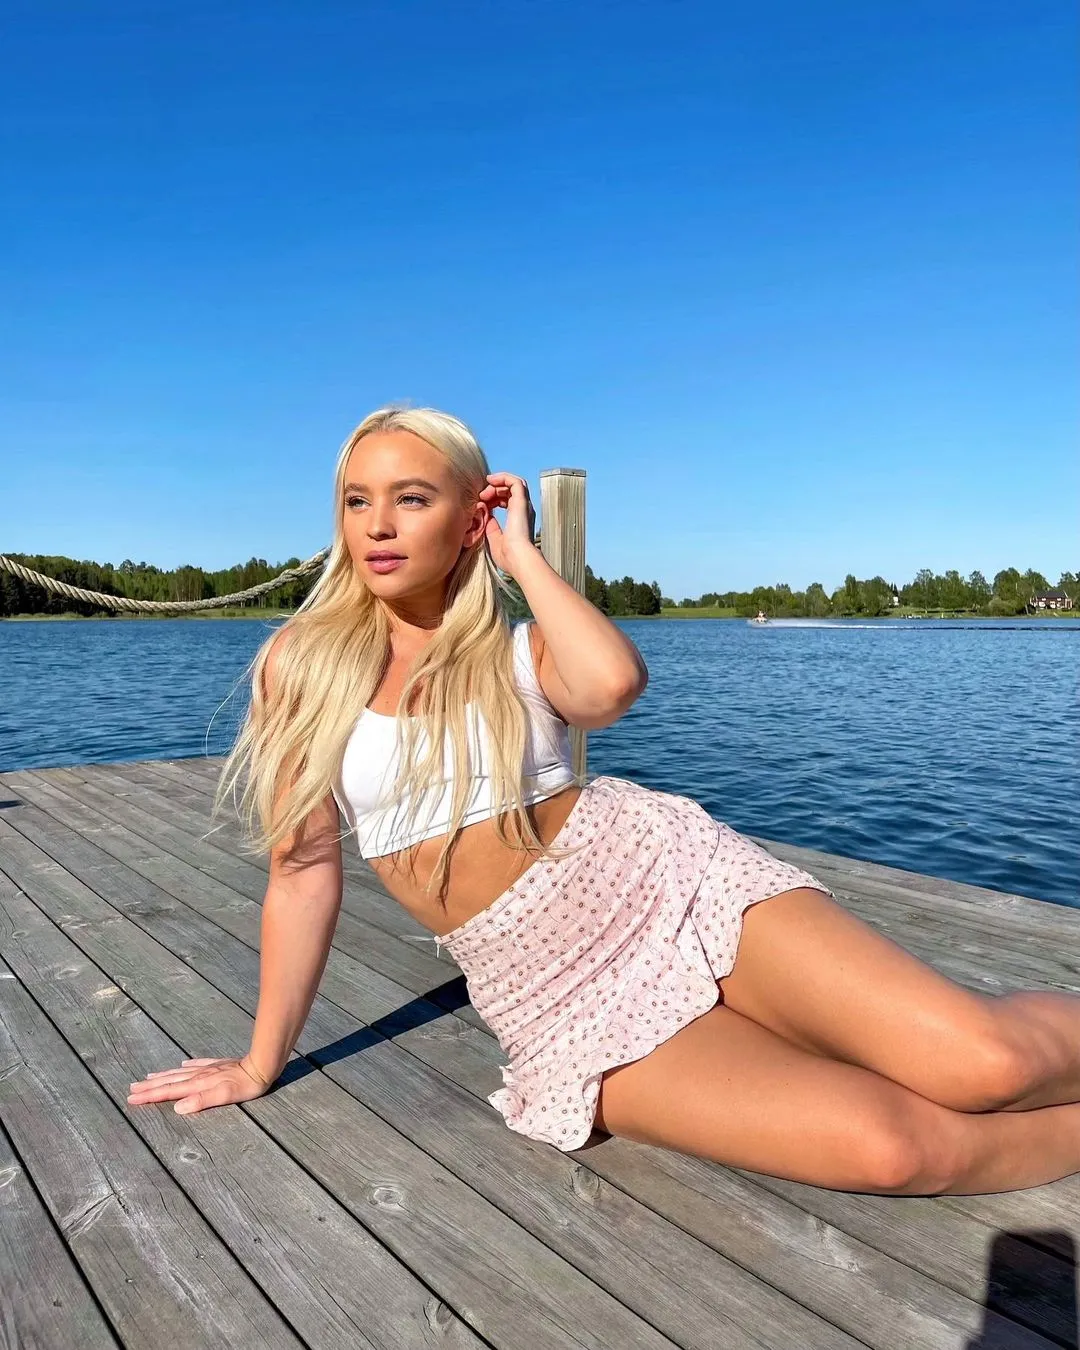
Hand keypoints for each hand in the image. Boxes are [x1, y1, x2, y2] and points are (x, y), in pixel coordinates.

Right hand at [127, 1054, 274, 1114]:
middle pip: (169, 1081)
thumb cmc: (245, 1086)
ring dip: (162, 1076)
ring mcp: (207, 1069)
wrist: (261, 1066)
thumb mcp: (224, 1096)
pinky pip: (196, 1065)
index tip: (131, 1098)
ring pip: (179, 1072)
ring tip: (147, 1077)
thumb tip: (178, 1107)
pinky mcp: (217, 1065)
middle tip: (130, 1089)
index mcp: (198, 1085)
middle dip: (149, 1086)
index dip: (150, 1096)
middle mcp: (199, 1076)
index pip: (169, 1091)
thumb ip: (201, 1101)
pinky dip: (185, 1066)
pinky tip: (181, 1064)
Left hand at [479, 472, 536, 577]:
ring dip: (497, 483)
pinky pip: (515, 481)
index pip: (507, 500)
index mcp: (518, 519)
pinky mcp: (522, 501)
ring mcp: (524, 505)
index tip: (481, 503)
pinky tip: (490, 481)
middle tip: (481, 497)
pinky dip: (503, 477)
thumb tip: (486, 515)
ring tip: (484, 491)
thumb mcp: (494, 539)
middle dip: (493, 490)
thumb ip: (491, 526)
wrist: (518, 558)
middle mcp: (523, 510)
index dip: (493, 498)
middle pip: (510, 490)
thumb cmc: (508, 556)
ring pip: (513, 483)